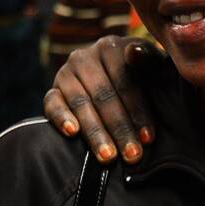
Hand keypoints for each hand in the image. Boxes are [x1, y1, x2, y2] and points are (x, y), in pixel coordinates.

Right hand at [43, 36, 161, 164]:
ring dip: (95, 132)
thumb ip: (149, 58)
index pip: (125, 81)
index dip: (138, 111)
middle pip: (103, 95)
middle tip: (132, 156)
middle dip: (120, 129)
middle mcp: (84, 57)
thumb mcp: (152, 64)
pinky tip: (73, 133)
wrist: (117, 78)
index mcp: (111, 48)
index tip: (149, 138)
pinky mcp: (52, 90)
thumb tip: (135, 53)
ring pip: (80, 103)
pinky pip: (52, 104)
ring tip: (108, 157)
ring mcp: (65, 73)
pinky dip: (61, 118)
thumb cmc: (142, 75)